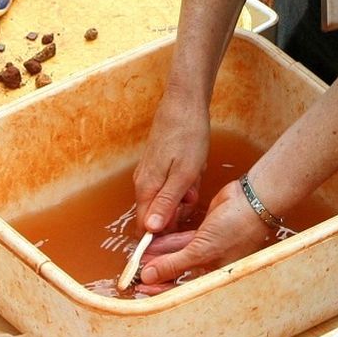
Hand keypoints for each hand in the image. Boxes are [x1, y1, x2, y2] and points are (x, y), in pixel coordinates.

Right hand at [133, 84, 209, 233]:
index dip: (166, 232)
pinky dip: (184, 182)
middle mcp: (142, 183)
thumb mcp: (184, 175)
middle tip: (193, 191)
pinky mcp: (157, 166)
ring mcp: (148, 174)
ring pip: (166, 200)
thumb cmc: (188, 137)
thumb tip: (150, 229)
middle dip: (178, 211)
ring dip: (184, 195)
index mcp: (147, 189)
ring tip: (195, 175)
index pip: (146, 227)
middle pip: (158, 215)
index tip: (184, 221)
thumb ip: (167, 204)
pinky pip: (170, 186)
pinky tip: (193, 168)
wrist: (184, 105)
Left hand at [136, 180, 271, 292]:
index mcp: (215, 277)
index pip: (183, 289)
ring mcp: (208, 247)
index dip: (161, 289)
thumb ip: (174, 263)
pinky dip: (169, 241)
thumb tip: (149, 277)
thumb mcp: (201, 250)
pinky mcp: (206, 232)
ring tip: (140, 255)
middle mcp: (211, 265)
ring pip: (179, 254)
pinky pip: (183, 240)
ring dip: (160, 254)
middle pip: (179, 272)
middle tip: (136, 270)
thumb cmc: (236, 229)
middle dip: (158, 270)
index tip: (141, 288)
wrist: (252, 200)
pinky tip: (153, 241)